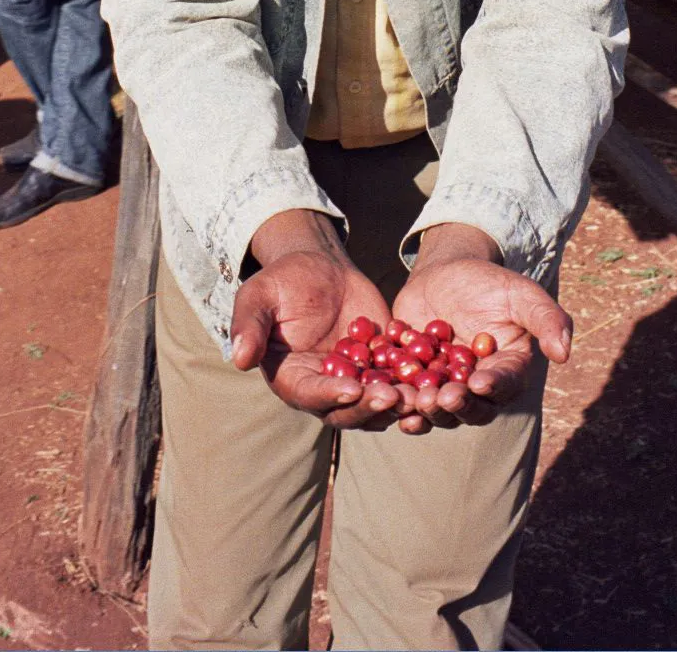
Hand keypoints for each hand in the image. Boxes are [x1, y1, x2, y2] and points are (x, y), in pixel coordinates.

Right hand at [229, 211, 416, 430]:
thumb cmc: (280, 280)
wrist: (318, 266)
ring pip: (379, 403)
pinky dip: (418, 381)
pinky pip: (401, 378)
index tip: (352, 388)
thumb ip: (248, 325)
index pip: (311, 396)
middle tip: (394, 397)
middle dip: (371, 407)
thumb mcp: (258, 296)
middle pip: (349, 410)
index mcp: (292, 379)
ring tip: (420, 395)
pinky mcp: (382, 365)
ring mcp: (357, 379)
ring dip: (399, 403)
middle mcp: (325, 389)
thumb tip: (238, 359)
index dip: (331, 395)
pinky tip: (438, 373)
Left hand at [392, 224, 571, 434]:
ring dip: (424, 410)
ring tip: (413, 402)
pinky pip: (405, 396)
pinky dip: (395, 400)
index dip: (493, 385)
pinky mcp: (413, 383)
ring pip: (436, 410)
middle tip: (441, 397)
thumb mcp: (520, 292)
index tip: (480, 382)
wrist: (444, 274)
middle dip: (455, 405)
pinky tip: (383, 396)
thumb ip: (547, 318)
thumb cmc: (489, 283)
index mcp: (507, 371)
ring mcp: (444, 388)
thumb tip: (564, 353)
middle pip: (469, 408)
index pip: (504, 384)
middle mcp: (477, 390)